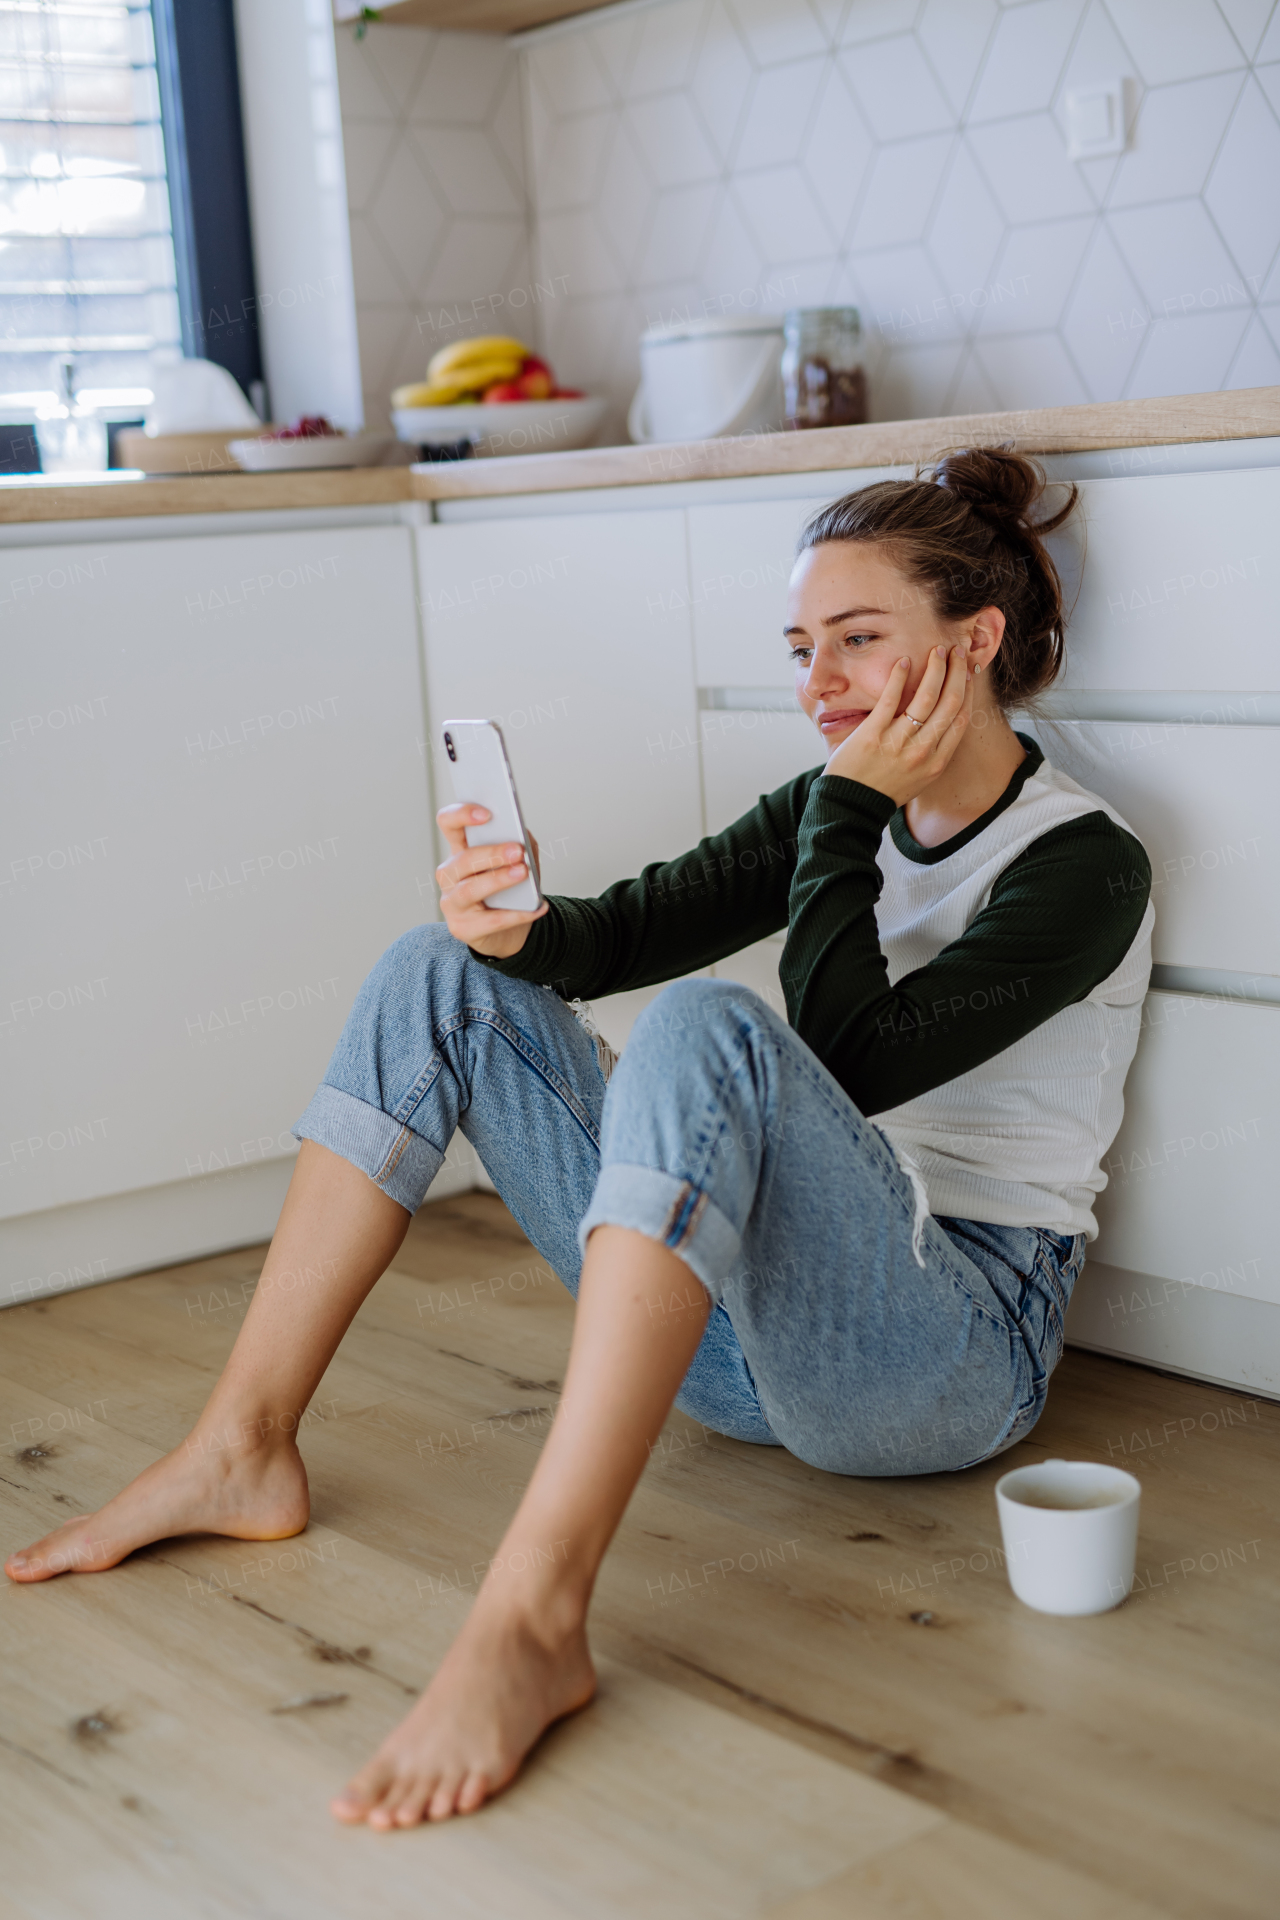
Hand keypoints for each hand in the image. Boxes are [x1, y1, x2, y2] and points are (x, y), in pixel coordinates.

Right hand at [435, 805, 547, 958]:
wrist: (507, 931)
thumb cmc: (509, 889)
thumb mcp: (516, 861)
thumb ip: (519, 843)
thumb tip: (522, 836)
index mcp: (459, 850)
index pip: (449, 824)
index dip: (462, 815)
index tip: (487, 813)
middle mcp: (449, 874)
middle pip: (463, 859)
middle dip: (491, 854)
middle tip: (517, 850)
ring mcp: (452, 902)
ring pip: (470, 889)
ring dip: (498, 880)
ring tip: (523, 873)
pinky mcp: (462, 928)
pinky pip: (491, 921)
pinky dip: (518, 914)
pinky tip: (538, 907)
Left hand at [823, 643, 972, 806]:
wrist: (851, 806)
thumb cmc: (884, 790)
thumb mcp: (919, 778)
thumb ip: (933, 752)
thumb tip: (944, 722)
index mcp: (937, 762)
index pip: (961, 718)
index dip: (968, 690)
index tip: (968, 672)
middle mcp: (922, 752)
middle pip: (950, 703)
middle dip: (957, 672)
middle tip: (957, 652)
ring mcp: (898, 743)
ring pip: (926, 697)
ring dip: (935, 668)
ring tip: (937, 651)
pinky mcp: (873, 735)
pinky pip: (890, 699)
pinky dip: (900, 677)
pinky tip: (905, 661)